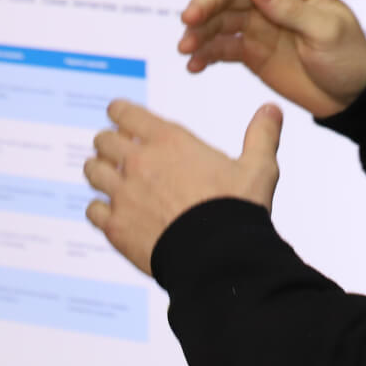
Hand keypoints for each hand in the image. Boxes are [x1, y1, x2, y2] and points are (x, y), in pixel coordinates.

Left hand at [84, 98, 281, 276]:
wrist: (216, 256)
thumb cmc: (237, 208)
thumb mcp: (258, 167)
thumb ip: (261, 135)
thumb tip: (272, 108)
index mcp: (169, 141)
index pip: (126, 113)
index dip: (120, 111)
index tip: (118, 114)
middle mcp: (140, 162)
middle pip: (103, 140)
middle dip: (108, 142)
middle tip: (116, 149)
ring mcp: (124, 195)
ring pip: (93, 171)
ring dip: (99, 171)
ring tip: (108, 177)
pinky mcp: (116, 226)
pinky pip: (93, 210)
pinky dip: (100, 209)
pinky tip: (110, 212)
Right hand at [176, 0, 365, 118]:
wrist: (351, 95)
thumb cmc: (348, 55)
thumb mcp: (327, 31)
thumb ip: (292, 10)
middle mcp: (271, 2)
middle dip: (207, 2)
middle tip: (189, 19)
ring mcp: (258, 26)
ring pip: (220, 20)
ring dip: (199, 31)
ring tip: (186, 48)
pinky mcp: (250, 52)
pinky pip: (221, 48)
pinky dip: (205, 54)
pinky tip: (194, 65)